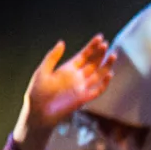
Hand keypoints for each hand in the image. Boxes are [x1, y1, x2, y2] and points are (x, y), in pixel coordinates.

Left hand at [13, 35, 114, 149]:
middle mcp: (77, 77)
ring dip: (106, 66)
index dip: (92, 46)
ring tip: (113, 55)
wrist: (38, 112)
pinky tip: (109, 74)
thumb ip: (52, 57)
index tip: (100, 37)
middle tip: (106, 44)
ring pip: (98, 74)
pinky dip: (104, 83)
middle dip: (100, 54)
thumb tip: (62, 42)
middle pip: (93, 63)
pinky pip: (97, 90)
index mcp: (68, 68)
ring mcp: (81, 87)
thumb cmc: (37, 92)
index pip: (84, 55)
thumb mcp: (42, 71)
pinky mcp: (84, 98)